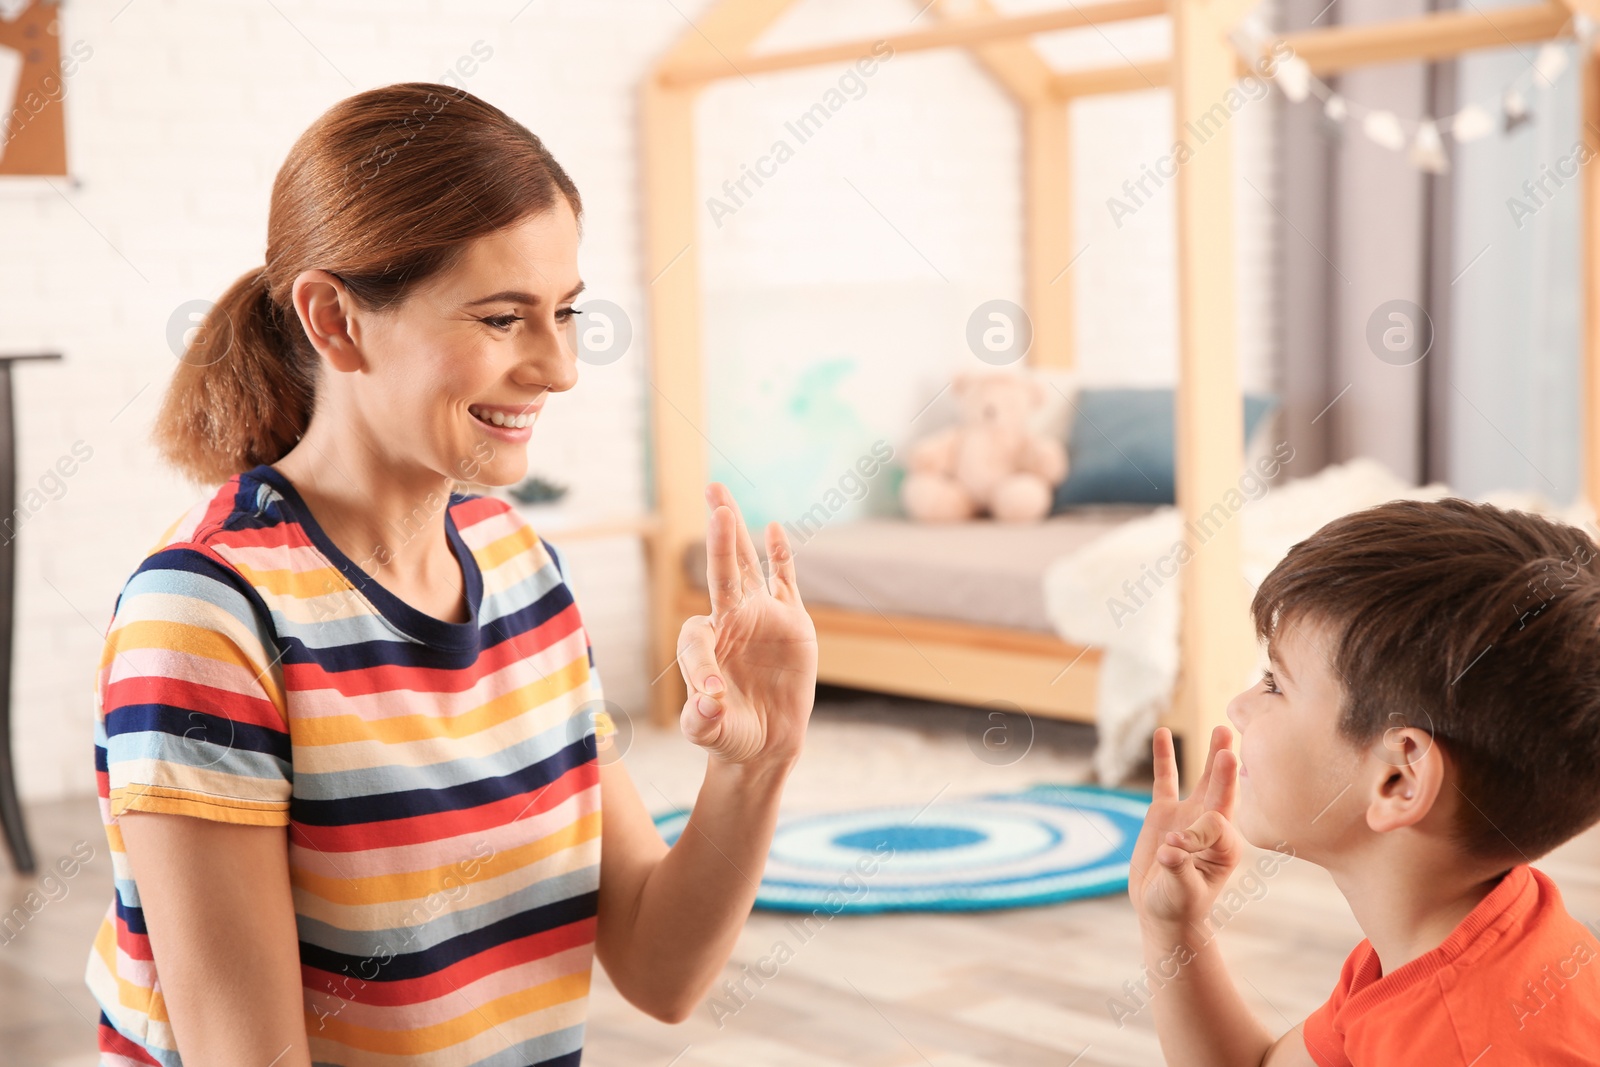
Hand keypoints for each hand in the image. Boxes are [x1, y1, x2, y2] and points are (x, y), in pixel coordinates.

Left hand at [675, 484, 818, 769]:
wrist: (764, 743)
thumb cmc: (729, 736)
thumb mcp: (708, 734)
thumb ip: (701, 721)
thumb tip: (708, 704)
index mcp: (703, 646)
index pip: (698, 639)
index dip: (701, 668)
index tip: (712, 701)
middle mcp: (729, 622)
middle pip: (721, 569)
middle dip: (717, 533)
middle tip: (711, 492)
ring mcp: (760, 618)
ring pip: (747, 565)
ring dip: (735, 531)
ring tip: (720, 494)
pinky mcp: (792, 623)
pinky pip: (785, 582)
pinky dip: (781, 556)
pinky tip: (773, 527)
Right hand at [1129, 726, 1245, 932]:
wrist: (1163, 911)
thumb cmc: (1180, 905)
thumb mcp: (1181, 893)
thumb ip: (1177, 870)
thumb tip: (1169, 850)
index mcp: (1225, 846)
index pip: (1214, 824)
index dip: (1195, 832)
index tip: (1173, 849)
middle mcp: (1212, 825)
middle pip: (1224, 790)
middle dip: (1228, 766)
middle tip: (1231, 738)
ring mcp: (1189, 815)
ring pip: (1202, 779)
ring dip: (1211, 755)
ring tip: (1221, 728)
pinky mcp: (1165, 812)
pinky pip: (1164, 780)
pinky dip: (1163, 757)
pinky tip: (1161, 733)